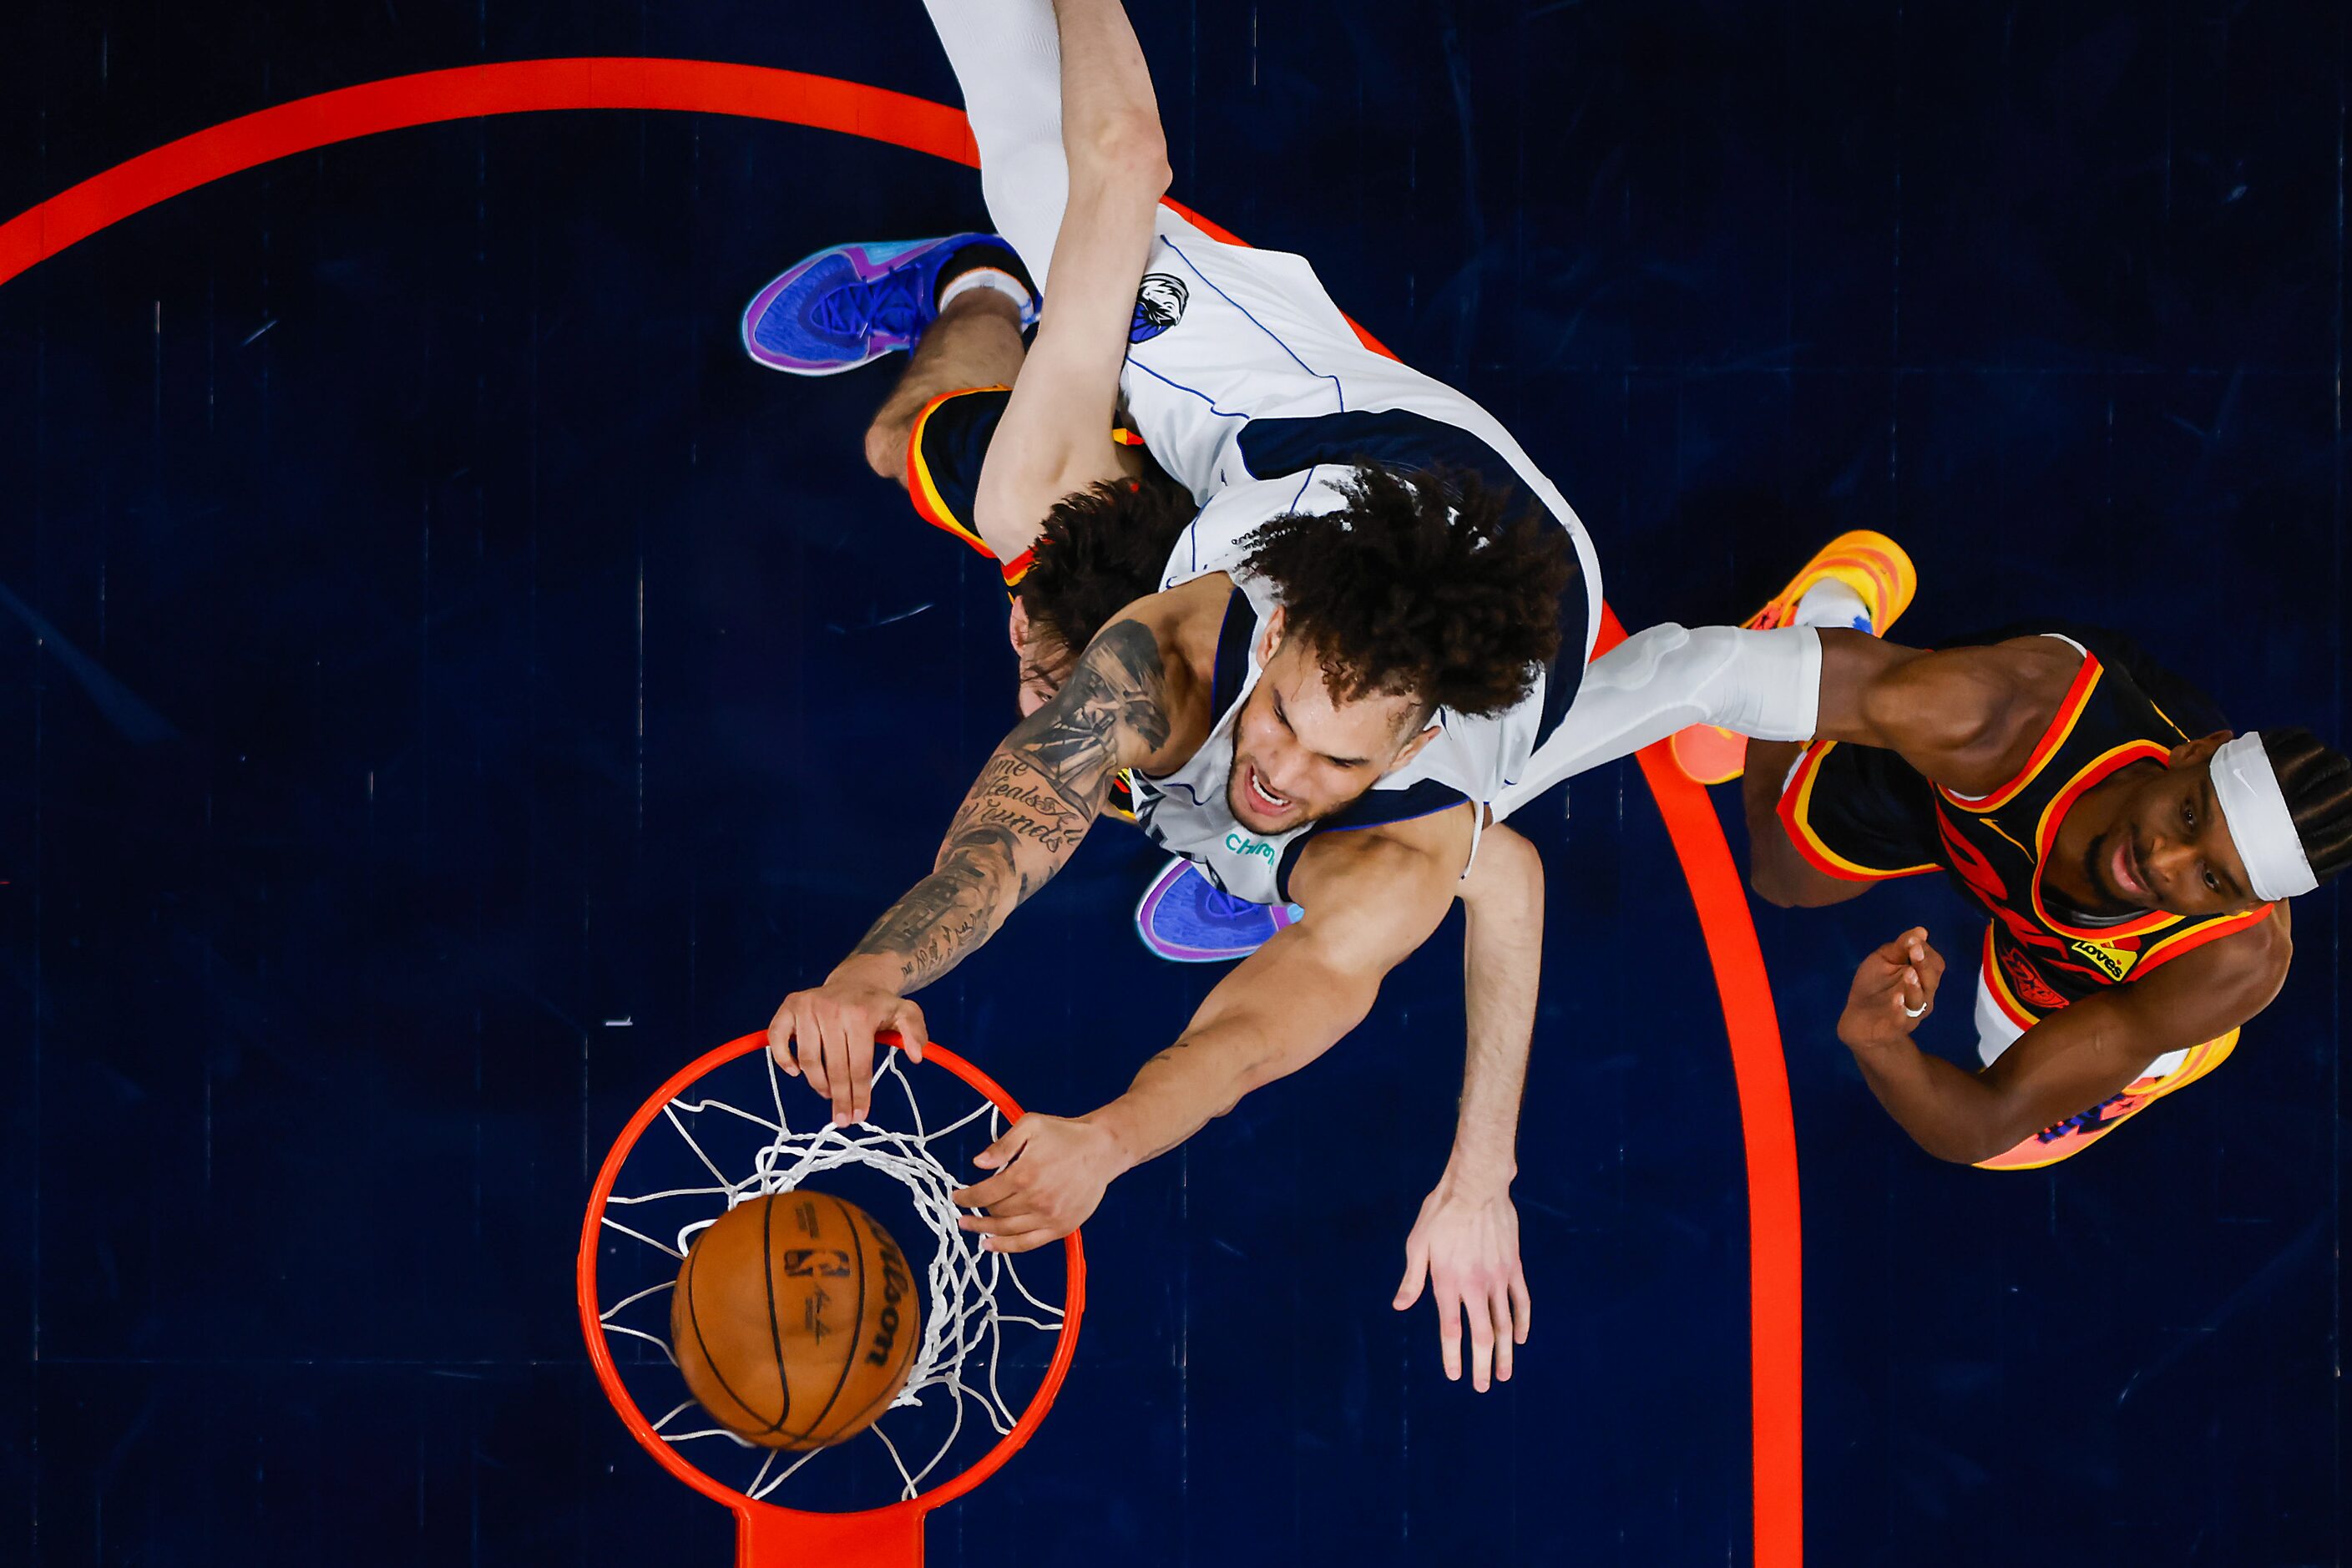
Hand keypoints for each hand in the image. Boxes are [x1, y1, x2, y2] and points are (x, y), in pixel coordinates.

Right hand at [766, 975, 928, 1126]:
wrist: (855, 981)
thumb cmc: (877, 1005)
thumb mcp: (906, 1013)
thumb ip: (915, 1032)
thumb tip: (917, 1056)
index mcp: (860, 1014)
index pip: (859, 1064)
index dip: (860, 1094)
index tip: (859, 1116)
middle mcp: (831, 1009)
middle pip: (835, 1067)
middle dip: (840, 1098)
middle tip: (842, 1119)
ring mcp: (808, 1007)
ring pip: (808, 1059)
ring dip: (817, 1084)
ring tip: (828, 1094)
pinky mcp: (790, 1006)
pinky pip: (778, 1038)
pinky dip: (783, 1058)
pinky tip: (795, 1073)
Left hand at [950, 1113, 1128, 1253]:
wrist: (1102, 1149)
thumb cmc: (1065, 1135)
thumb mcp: (1031, 1125)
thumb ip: (1003, 1145)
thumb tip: (978, 1163)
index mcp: (1024, 1174)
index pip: (985, 1194)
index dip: (966, 1197)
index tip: (957, 1197)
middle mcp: (1036, 1199)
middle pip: (995, 1213)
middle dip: (975, 1213)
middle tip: (963, 1213)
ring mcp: (1049, 1216)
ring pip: (1007, 1231)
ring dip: (985, 1231)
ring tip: (971, 1229)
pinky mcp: (1061, 1227)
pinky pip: (1028, 1244)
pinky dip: (1006, 1247)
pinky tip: (990, 1245)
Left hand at [1392, 1177, 1529, 1391]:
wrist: (1476, 1187)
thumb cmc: (1440, 1213)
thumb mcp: (1417, 1244)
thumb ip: (1412, 1279)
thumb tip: (1400, 1306)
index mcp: (1447, 1282)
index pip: (1451, 1330)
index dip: (1452, 1356)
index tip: (1454, 1376)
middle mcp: (1474, 1286)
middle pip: (1481, 1335)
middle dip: (1482, 1364)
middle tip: (1484, 1386)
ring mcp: (1498, 1278)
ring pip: (1505, 1324)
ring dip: (1505, 1352)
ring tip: (1505, 1373)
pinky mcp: (1514, 1267)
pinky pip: (1522, 1301)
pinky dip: (1523, 1322)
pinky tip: (1521, 1338)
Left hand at [1837, 927, 1945, 1051]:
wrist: (1858, 1020)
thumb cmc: (1874, 985)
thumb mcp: (1884, 961)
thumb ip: (1900, 947)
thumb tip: (1920, 931)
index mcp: (1922, 978)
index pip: (1934, 964)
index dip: (1926, 951)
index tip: (1914, 939)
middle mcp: (1922, 996)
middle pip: (1931, 981)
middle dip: (1924, 964)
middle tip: (1916, 950)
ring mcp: (1909, 1013)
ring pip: (1918, 1001)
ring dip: (1914, 987)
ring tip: (1909, 973)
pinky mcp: (1894, 1027)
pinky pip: (1901, 1020)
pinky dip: (1900, 1011)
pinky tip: (1897, 999)